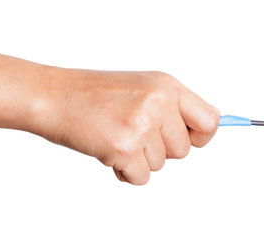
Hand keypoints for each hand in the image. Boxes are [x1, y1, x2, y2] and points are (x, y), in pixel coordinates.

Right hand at [36, 68, 219, 184]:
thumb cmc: (91, 94)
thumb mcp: (139, 87)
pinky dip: (125, 172)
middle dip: (159, 149)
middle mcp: (158, 102)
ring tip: (115, 135)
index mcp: (165, 85)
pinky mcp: (125, 147)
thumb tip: (200, 134)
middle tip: (132, 132)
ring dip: (139, 159)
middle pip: (183, 150)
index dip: (199, 136)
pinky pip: (141, 178)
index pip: (209, 120)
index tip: (184, 139)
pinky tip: (107, 149)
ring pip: (160, 164)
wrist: (53, 96)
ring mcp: (142, 124)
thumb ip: (169, 107)